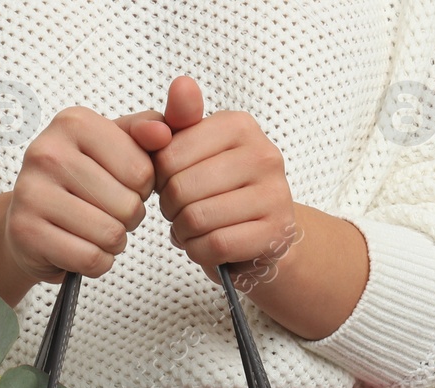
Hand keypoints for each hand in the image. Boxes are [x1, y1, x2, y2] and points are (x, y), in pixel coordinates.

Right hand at [2, 106, 175, 281]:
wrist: (27, 218)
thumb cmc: (77, 182)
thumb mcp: (113, 146)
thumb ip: (144, 132)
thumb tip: (163, 132)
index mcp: (73, 123)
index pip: (142, 171)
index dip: (142, 189)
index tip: (119, 185)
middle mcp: (48, 152)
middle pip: (128, 205)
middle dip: (127, 219)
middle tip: (104, 212)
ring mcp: (32, 192)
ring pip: (110, 235)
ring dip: (112, 243)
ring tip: (92, 230)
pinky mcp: (26, 232)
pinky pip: (90, 259)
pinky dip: (95, 262)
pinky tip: (79, 247)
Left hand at [149, 77, 301, 288]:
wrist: (265, 232)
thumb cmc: (223, 190)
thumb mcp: (197, 149)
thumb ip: (179, 119)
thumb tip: (181, 88)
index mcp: (239, 125)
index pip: (168, 155)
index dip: (158, 179)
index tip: (172, 185)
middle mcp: (262, 155)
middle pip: (181, 188)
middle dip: (171, 209)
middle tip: (181, 213)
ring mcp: (274, 194)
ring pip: (197, 218)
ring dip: (184, 233)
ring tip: (193, 230)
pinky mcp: (276, 232)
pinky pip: (216, 245)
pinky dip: (200, 252)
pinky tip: (207, 246)